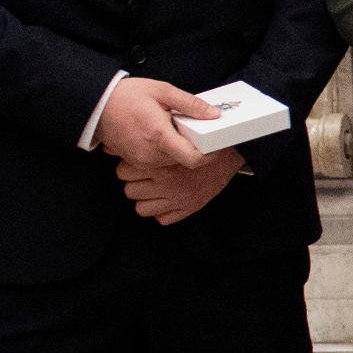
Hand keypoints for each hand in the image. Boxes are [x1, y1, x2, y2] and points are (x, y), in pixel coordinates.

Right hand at [94, 76, 211, 172]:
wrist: (96, 106)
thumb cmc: (126, 96)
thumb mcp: (162, 91)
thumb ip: (190, 104)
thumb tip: (213, 114)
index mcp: (160, 136)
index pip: (193, 159)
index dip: (209, 155)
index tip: (215, 144)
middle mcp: (152, 154)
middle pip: (185, 160)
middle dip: (194, 146)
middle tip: (193, 128)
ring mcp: (143, 160)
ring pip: (173, 161)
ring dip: (179, 148)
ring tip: (173, 127)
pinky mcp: (137, 162)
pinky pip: (160, 161)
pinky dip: (165, 150)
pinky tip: (160, 133)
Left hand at [121, 145, 244, 224]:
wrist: (231, 154)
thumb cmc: (203, 141)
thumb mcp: (177, 133)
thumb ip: (150, 140)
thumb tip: (121, 142)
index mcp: (161, 164)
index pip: (124, 171)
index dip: (126, 166)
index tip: (132, 163)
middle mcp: (167, 184)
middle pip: (129, 190)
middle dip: (133, 182)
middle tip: (142, 176)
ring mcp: (177, 199)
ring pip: (141, 208)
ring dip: (145, 199)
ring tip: (152, 189)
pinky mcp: (187, 209)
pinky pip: (162, 219)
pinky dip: (161, 211)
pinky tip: (166, 199)